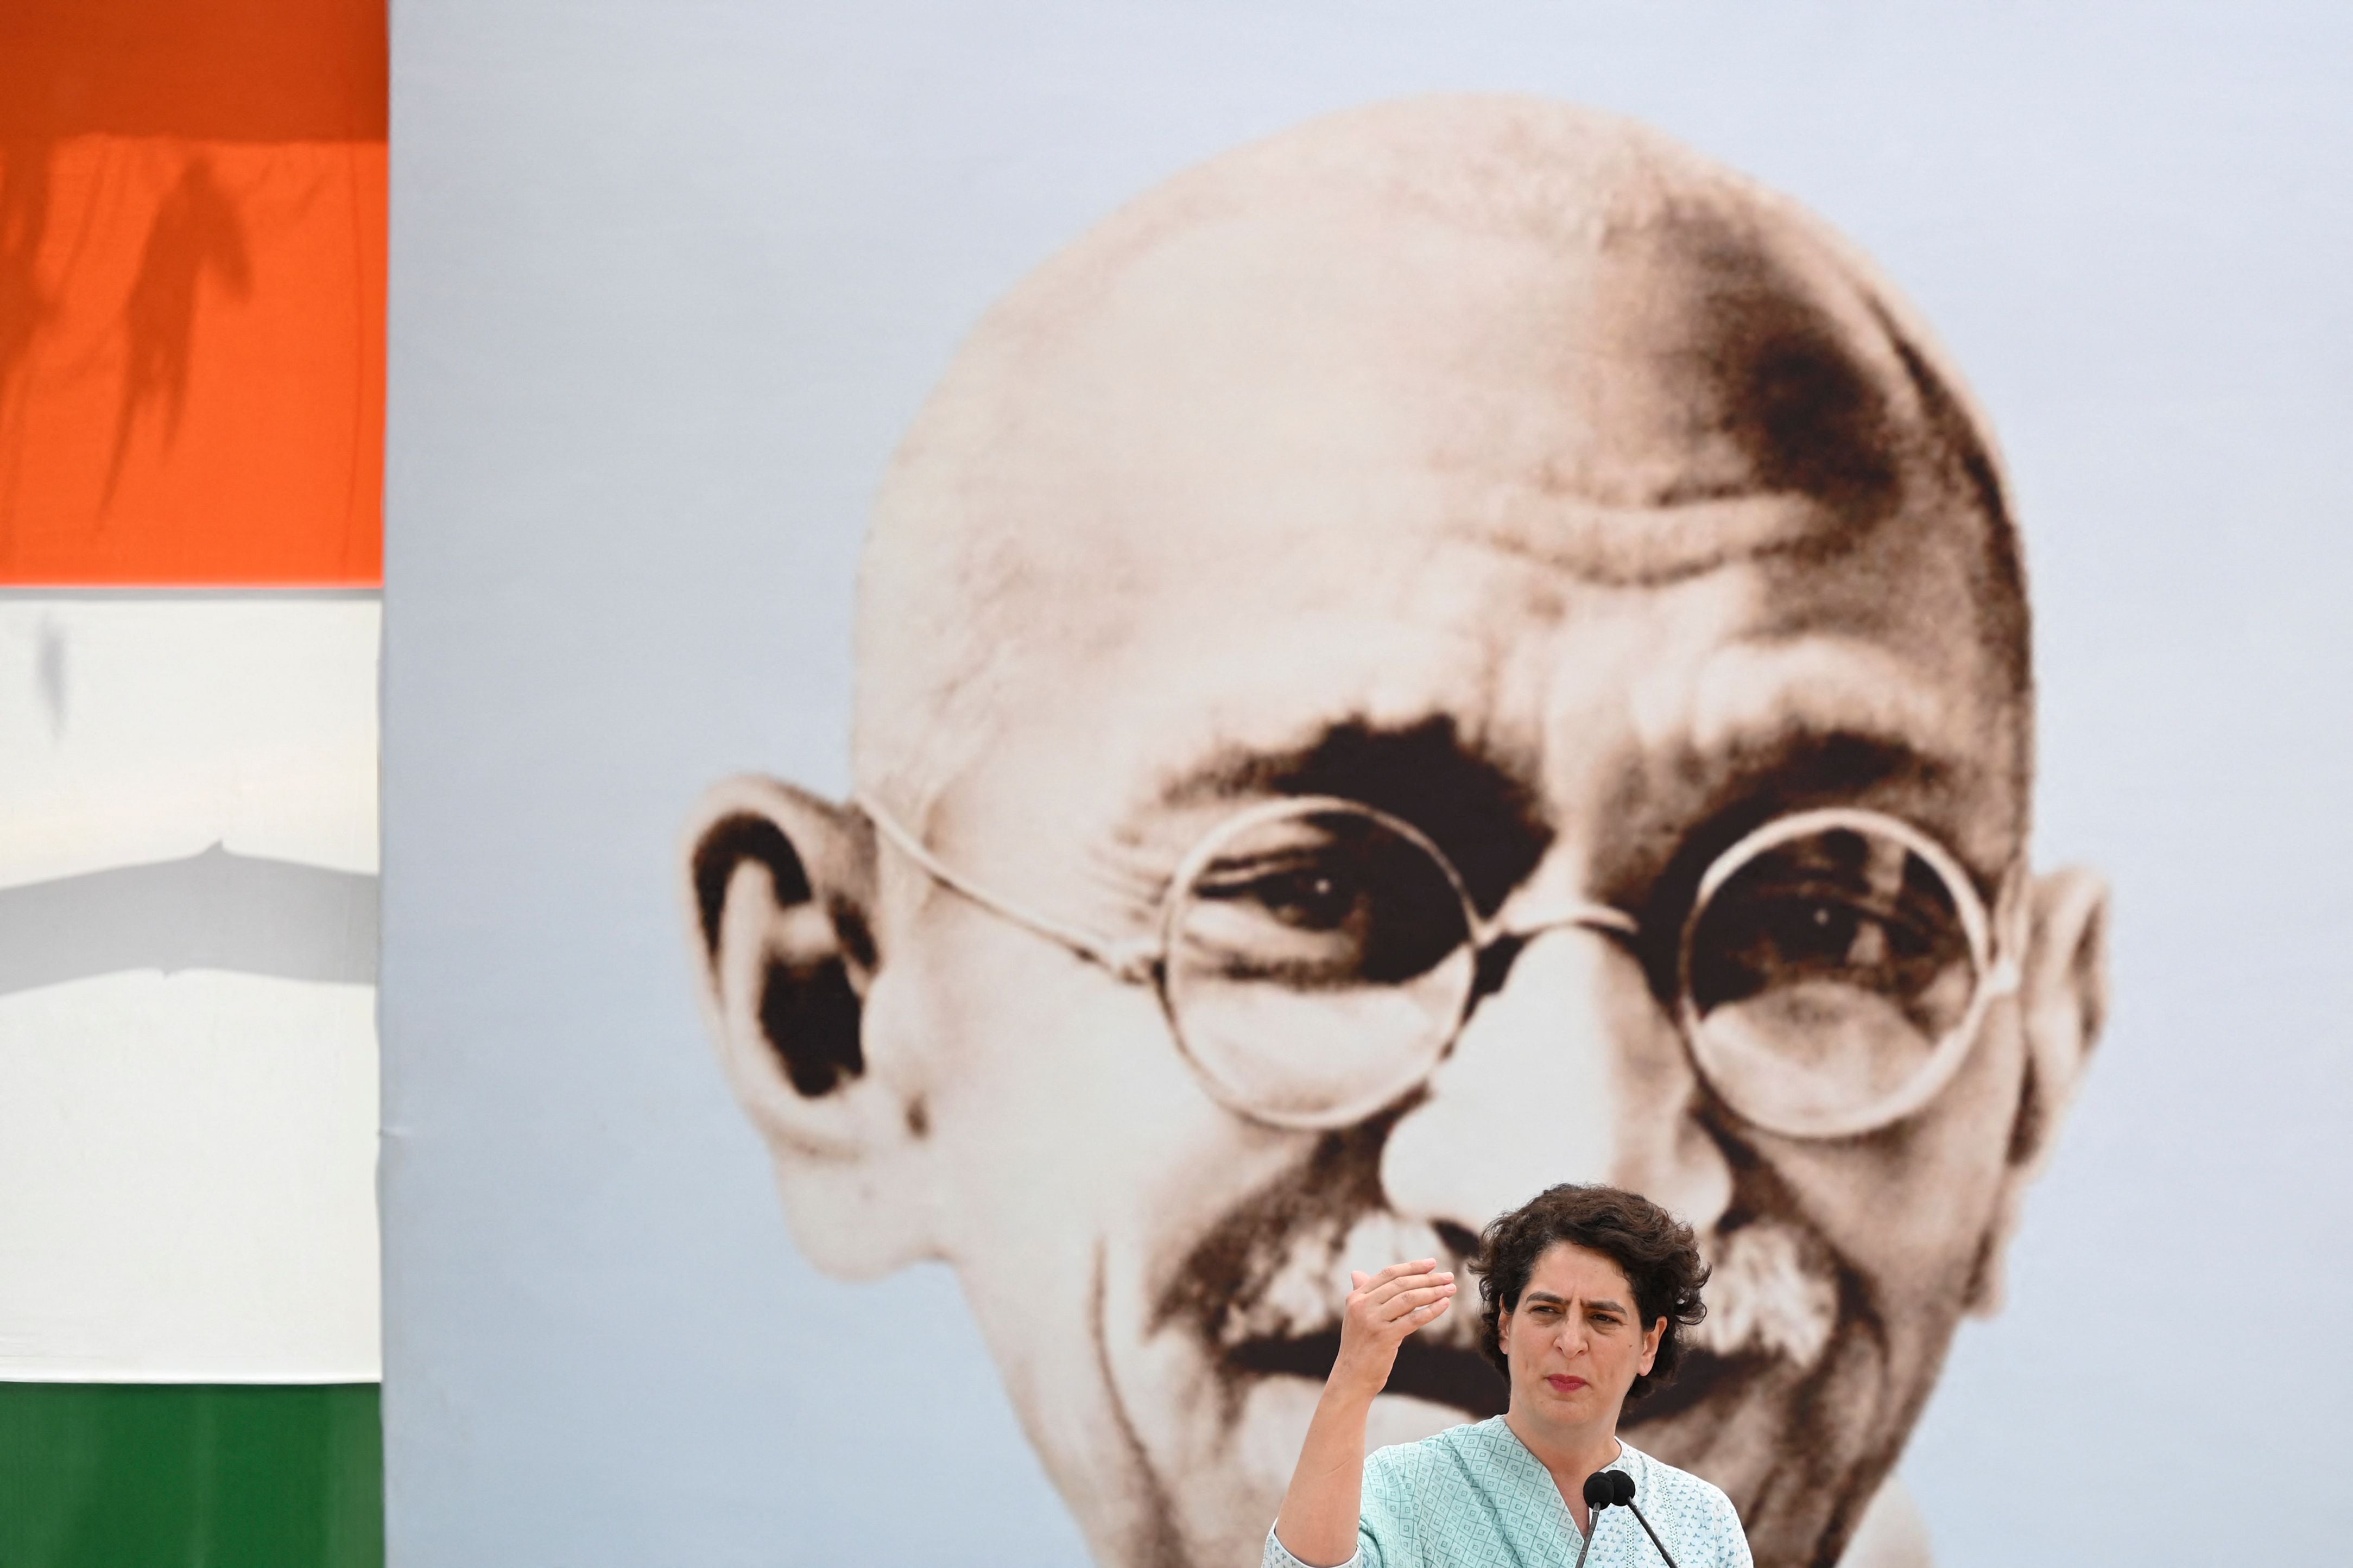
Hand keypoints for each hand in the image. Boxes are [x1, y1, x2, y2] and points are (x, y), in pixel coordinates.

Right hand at [1329, 1258, 1455, 1398]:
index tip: (1432, 1263)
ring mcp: (1372, 1321)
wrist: (1351, 1377)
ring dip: (1433, 1292)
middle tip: (1448, 1276)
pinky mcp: (1384, 1337)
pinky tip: (1444, 1305)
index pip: (1388, 1274)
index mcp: (1356, 1297)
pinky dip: (1431, 1310)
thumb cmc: (1358, 1347)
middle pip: (1401, 1284)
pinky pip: (1413, 1319)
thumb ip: (1362, 1295)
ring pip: (1409, 1298)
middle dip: (1428, 1278)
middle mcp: (1362, 1305)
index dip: (1412, 1267)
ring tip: (1451, 1289)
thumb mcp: (1356, 1318)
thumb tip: (1357, 1273)